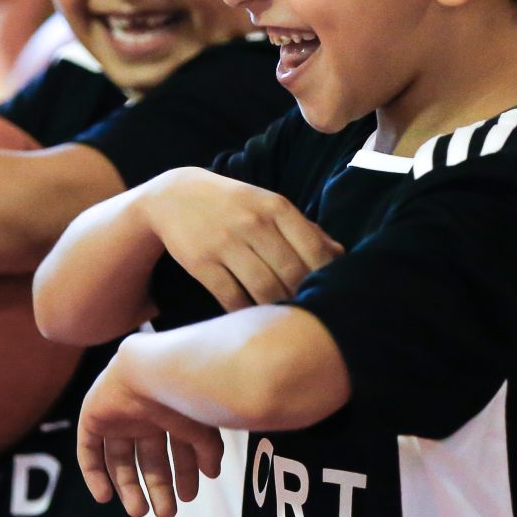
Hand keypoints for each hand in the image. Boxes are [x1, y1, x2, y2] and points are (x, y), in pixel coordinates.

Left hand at [77, 337, 224, 516]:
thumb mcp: (202, 427)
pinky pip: (88, 451)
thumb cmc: (182, 392)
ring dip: (128, 487)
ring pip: (120, 460)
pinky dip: (94, 475)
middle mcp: (144, 415)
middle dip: (158, 487)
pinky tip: (105, 497)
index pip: (176, 449)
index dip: (183, 474)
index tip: (188, 496)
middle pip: (149, 460)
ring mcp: (117, 416)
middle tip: (165, 513)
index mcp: (170, 413)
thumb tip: (212, 473)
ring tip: (139, 512)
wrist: (151, 369)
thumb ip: (208, 451)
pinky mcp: (93, 416)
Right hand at [140, 170, 341, 311]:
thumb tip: (341, 255)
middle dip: (304, 297)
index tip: (331, 293)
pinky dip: (246, 313)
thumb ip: (305, 229)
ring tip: (287, 319)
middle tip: (312, 315)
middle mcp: (253, 222)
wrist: (175, 196)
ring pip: (264, 288)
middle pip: (291, 272)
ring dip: (278, 308)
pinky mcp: (202, 262)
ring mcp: (226, 242)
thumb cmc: (236, 205)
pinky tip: (255, 318)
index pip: (314, 248)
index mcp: (276, 207)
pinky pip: (231, 297)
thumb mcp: (270, 205)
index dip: (327, 277)